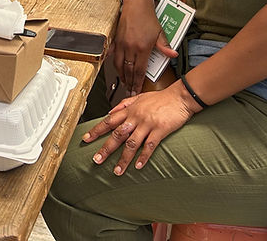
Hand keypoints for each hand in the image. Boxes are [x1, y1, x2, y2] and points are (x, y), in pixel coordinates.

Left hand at [82, 83, 199, 175]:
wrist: (180, 97)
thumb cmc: (162, 98)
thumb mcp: (140, 96)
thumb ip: (124, 104)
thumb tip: (111, 111)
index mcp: (130, 110)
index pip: (109, 121)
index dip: (96, 130)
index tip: (86, 139)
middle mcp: (136, 117)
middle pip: (117, 134)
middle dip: (105, 148)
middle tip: (96, 160)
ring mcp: (147, 124)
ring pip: (131, 143)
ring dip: (123, 159)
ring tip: (117, 171)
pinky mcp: (160, 130)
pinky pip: (149, 146)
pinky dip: (143, 157)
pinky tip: (138, 166)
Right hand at [112, 0, 173, 92]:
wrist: (135, 4)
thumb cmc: (147, 17)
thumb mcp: (159, 32)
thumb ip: (164, 46)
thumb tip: (172, 55)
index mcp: (142, 48)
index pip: (139, 71)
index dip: (137, 83)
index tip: (136, 91)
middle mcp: (131, 48)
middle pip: (128, 71)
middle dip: (129, 83)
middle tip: (129, 91)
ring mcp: (122, 44)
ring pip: (119, 65)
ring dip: (121, 75)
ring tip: (123, 82)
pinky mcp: (116, 40)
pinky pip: (114, 56)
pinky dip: (115, 64)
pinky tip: (117, 69)